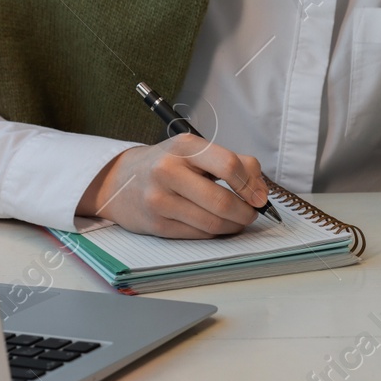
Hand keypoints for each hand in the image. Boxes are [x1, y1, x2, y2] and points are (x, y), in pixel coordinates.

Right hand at [78, 135, 269, 238]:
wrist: (119, 181)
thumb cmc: (166, 164)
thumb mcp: (195, 151)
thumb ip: (233, 163)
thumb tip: (260, 191)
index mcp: (185, 146)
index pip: (229, 165)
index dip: (251, 185)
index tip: (260, 196)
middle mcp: (168, 170)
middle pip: (222, 200)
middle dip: (246, 212)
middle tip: (252, 213)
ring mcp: (160, 199)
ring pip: (212, 223)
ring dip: (234, 226)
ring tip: (237, 221)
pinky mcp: (156, 224)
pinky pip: (198, 234)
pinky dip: (215, 233)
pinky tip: (217, 225)